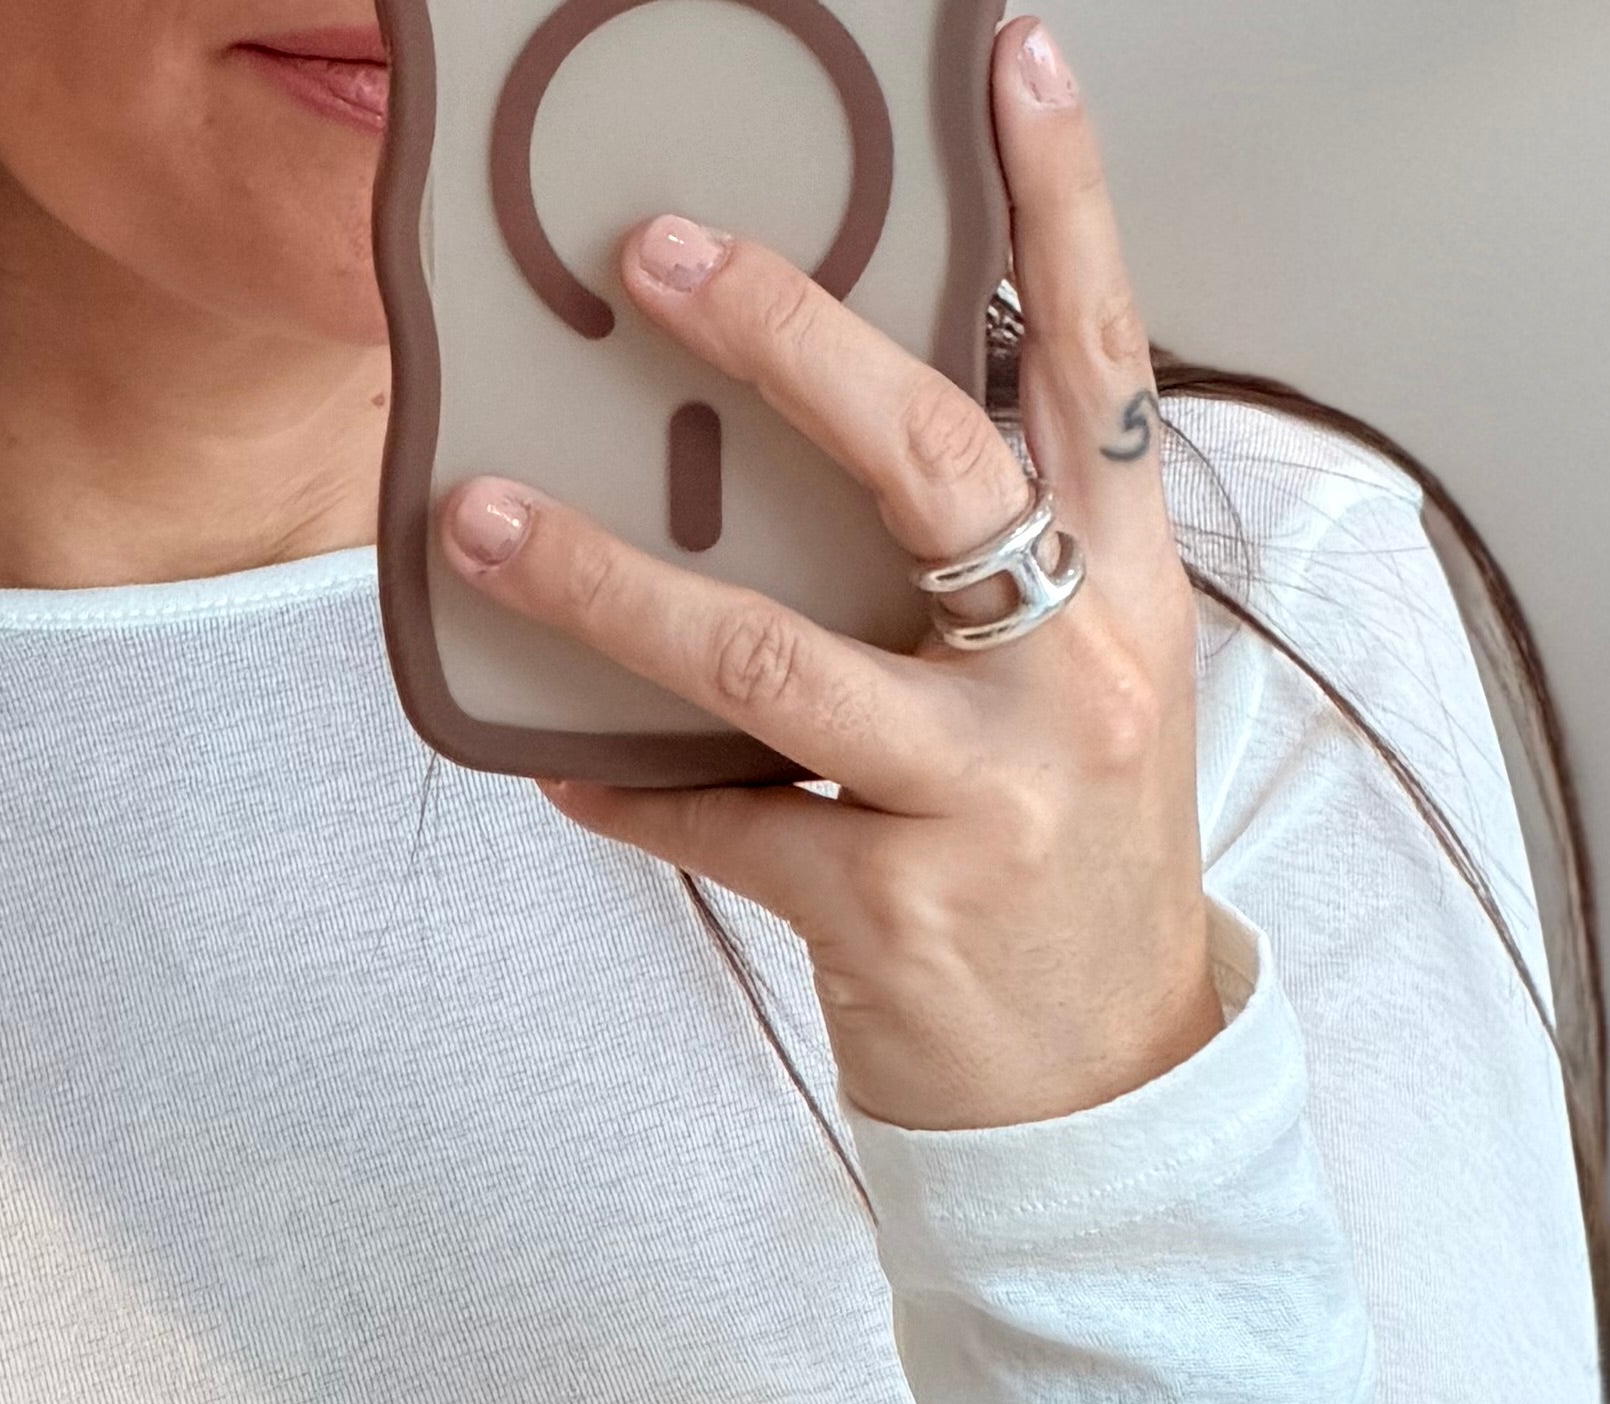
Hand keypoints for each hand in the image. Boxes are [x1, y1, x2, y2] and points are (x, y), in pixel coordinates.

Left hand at [437, 14, 1216, 1136]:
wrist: (1107, 1095)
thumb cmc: (1072, 865)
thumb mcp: (1084, 685)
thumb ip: (1008, 554)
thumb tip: (855, 412)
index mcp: (1125, 587)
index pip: (1097, 358)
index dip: (1059, 202)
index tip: (1006, 59)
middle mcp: (1071, 673)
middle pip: (924, 461)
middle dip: (781, 341)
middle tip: (649, 253)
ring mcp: (984, 796)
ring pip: (771, 659)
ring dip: (609, 584)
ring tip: (484, 521)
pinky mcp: (894, 912)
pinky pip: (722, 830)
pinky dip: (629, 795)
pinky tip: (554, 765)